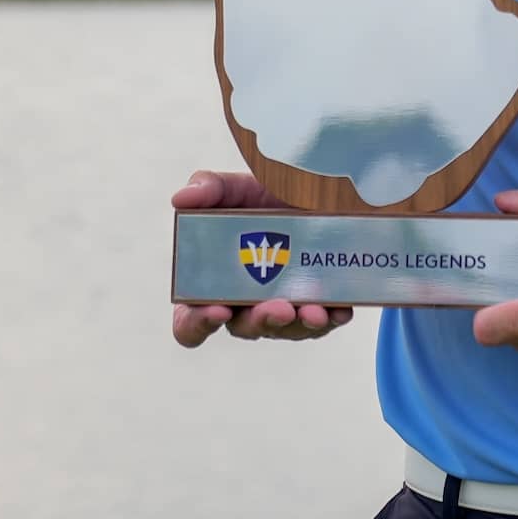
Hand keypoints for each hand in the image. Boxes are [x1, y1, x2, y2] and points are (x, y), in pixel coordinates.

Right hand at [169, 170, 354, 346]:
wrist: (317, 192)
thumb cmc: (264, 197)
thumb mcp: (237, 188)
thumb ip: (208, 189)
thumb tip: (180, 198)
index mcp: (211, 285)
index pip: (191, 323)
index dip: (199, 324)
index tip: (217, 310)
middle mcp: (244, 304)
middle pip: (245, 328)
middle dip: (261, 321)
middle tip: (279, 308)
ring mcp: (281, 309)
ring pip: (285, 330)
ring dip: (298, 325)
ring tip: (313, 310)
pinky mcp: (315, 306)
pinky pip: (321, 323)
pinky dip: (329, 318)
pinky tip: (337, 311)